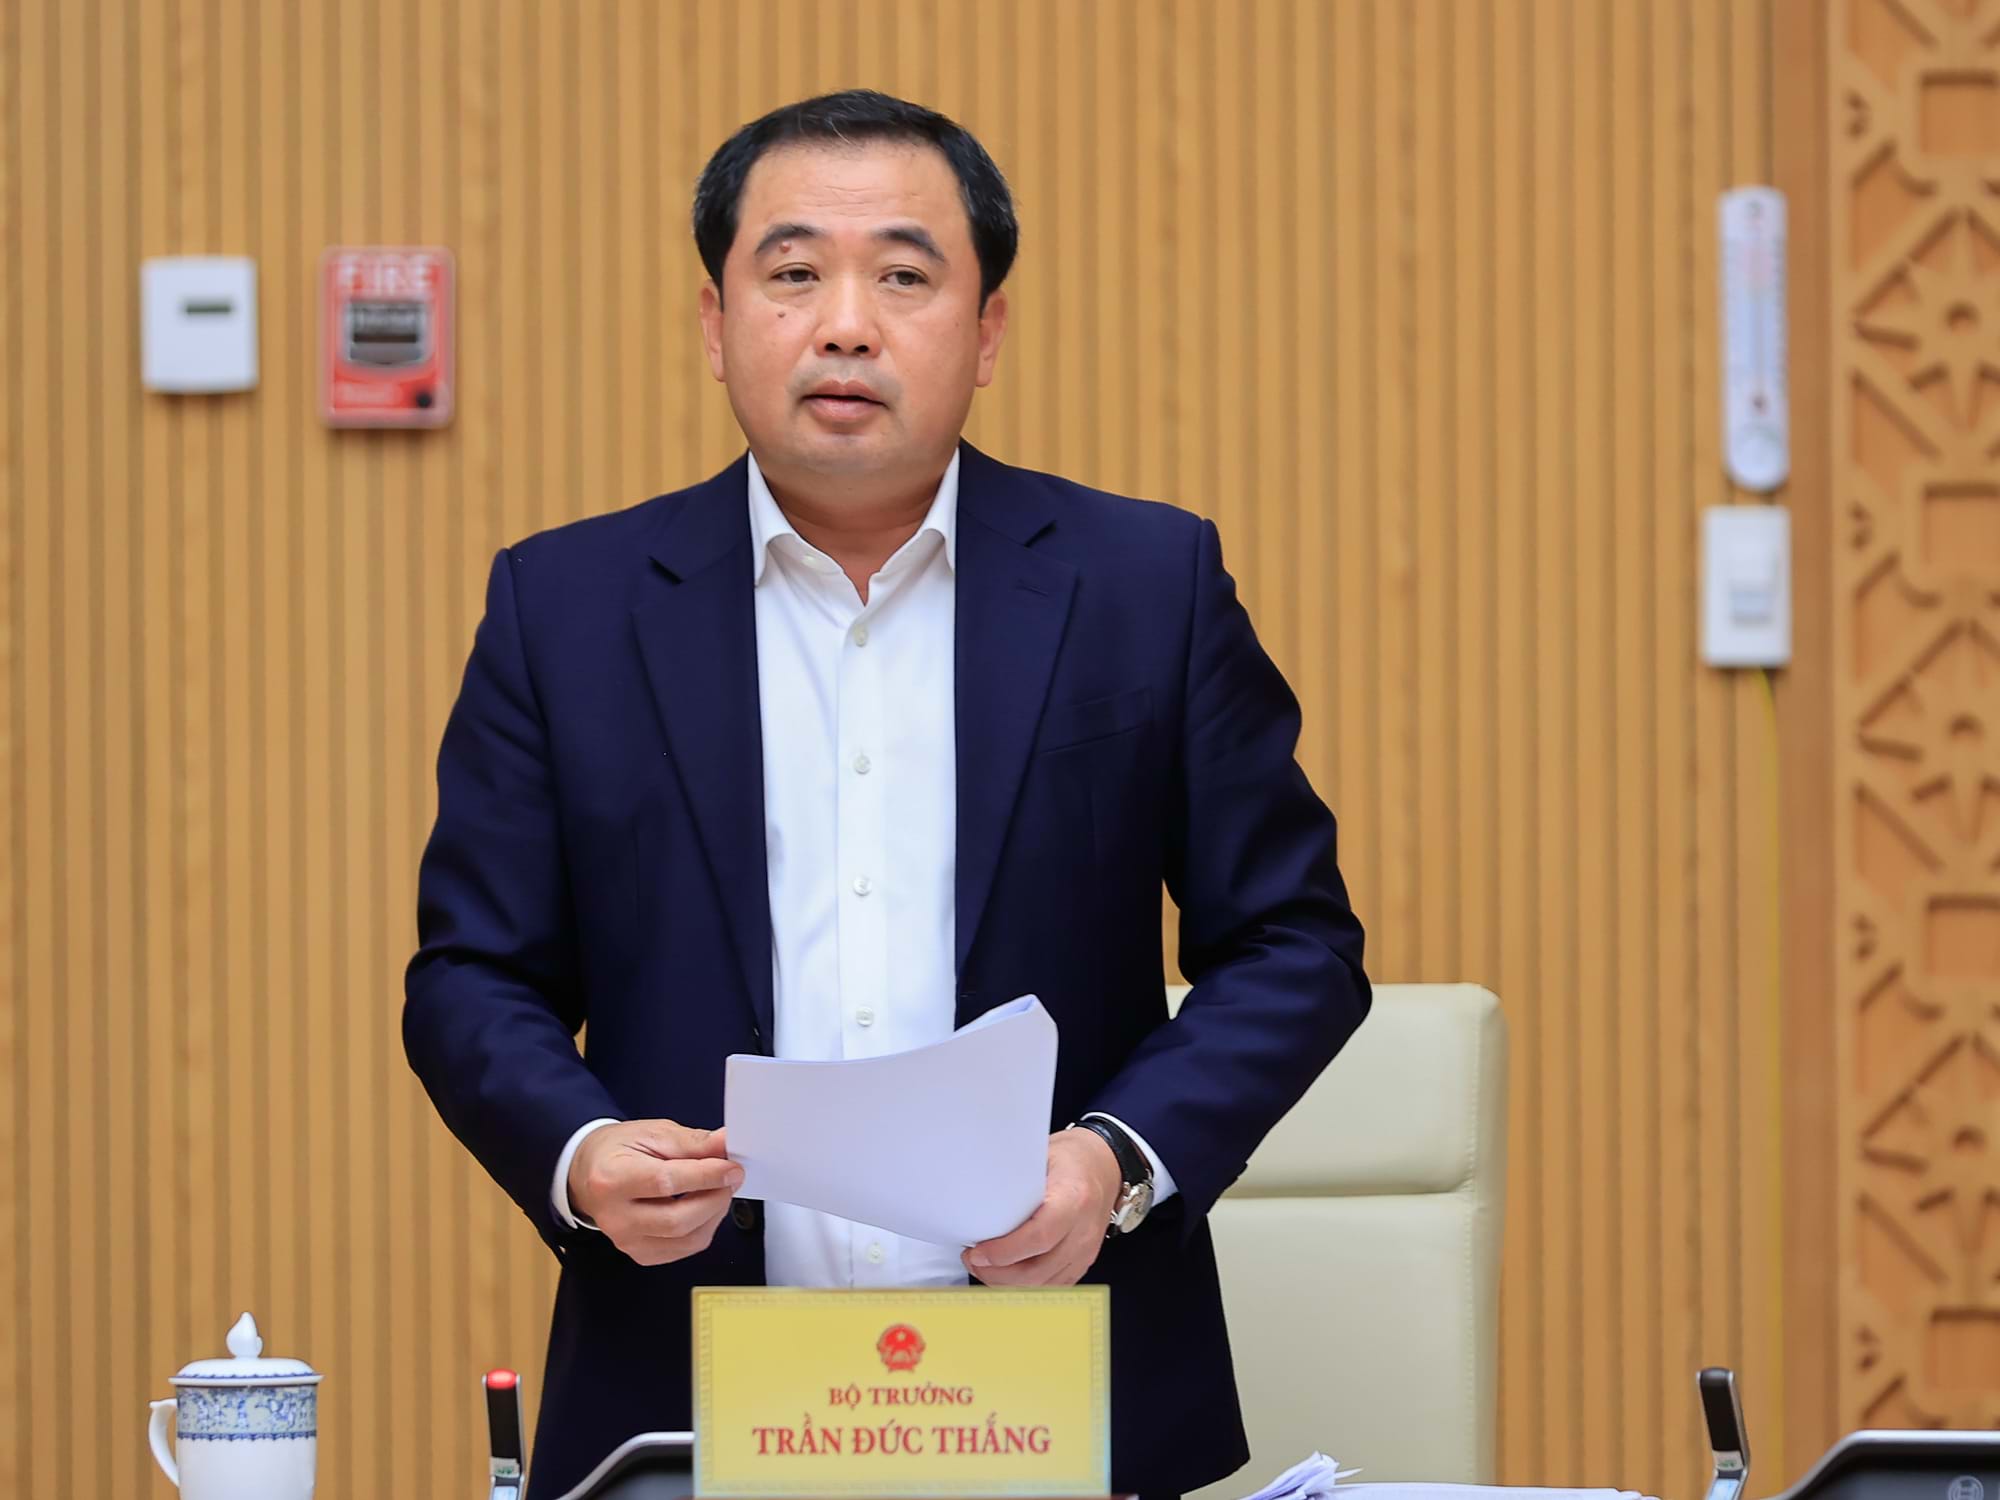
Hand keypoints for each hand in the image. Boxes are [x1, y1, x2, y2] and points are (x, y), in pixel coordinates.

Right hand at [568, 1120, 742, 1266]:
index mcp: (611, 1179)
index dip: (706, 1176)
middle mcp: (615, 1217)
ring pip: (686, 1240)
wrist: (591, 1173)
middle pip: (677, 1220)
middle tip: (730, 1178)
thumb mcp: (653, 1133)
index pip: (665, 1182)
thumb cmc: (620, 1150)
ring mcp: (626, 1241)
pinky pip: (684, 1249)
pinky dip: (703, 1228)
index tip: (732, 1168)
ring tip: (718, 1190)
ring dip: (714, 1214)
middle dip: (715, 1198)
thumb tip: (727, 1144)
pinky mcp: (640, 1254)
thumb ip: (692, 1142)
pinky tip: (703, 1207)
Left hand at [962, 1128, 1121, 1286]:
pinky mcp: (1082, 1263)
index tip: (977, 1251)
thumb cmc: (1072, 1158)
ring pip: (1042, 1286)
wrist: (1106, 1166)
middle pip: (1038, 1271)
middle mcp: (1084, 1231)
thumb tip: (974, 1190)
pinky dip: (1024, 1288)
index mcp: (1074, 1198)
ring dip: (1006, 1284)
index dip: (1005, 1251)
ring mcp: (1085, 1251)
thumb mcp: (1042, 1154)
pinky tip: (1004, 1275)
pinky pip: (1051, 1288)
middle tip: (972, 1260)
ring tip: (982, 1268)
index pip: (1040, 1237)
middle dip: (997, 1274)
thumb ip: (1015, 1176)